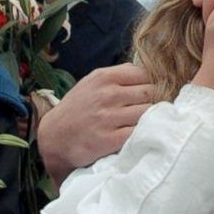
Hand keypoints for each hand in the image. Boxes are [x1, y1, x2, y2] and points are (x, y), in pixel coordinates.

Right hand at [37, 64, 153, 186]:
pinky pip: (138, 132)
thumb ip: (119, 75)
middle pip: (150, 92)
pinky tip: (144, 134)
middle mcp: (107, 94)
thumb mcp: (93, 82)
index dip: (155, 83)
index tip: (158, 91)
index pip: (145, 74)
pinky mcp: (109, 140)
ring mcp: (108, 118)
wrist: (54, 137)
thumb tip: (150, 73)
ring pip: (147, 112)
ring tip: (154, 121)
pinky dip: (145, 133)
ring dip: (154, 117)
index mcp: (104, 77)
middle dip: (157, 100)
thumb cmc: (78, 107)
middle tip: (159, 108)